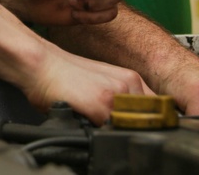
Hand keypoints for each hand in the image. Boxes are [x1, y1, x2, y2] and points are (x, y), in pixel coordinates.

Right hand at [24, 40, 152, 123]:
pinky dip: (100, 134)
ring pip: (128, 128)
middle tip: (107, 123)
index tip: (139, 126)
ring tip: (93, 121)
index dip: (149, 122)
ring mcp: (115, 96)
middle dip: (131, 128)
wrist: (41, 63)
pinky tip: (85, 122)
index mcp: (131, 79)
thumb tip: (134, 120)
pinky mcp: (99, 106)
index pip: (157, 110)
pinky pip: (109, 133)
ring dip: (114, 131)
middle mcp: (129, 85)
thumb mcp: (102, 81)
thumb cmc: (64, 74)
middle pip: (146, 122)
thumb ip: (122, 98)